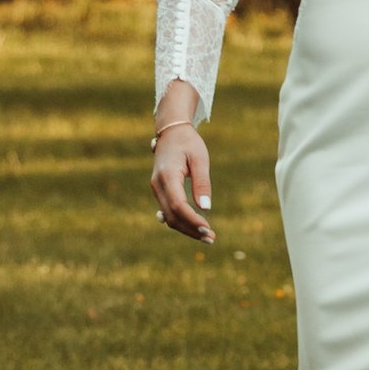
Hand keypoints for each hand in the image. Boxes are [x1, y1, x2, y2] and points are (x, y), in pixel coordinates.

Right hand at [151, 120, 212, 240]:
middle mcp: (158, 185)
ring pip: (168, 217)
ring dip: (186, 228)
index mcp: (167, 176)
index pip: (178, 205)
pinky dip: (180, 222)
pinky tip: (194, 229)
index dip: (192, 220)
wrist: (171, 131)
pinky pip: (168, 212)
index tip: (208, 229)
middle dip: (191, 229)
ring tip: (207, 236)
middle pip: (172, 216)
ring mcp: (156, 189)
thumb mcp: (200, 158)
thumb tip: (206, 208)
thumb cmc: (188, 142)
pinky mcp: (160, 191)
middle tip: (211, 238)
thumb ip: (202, 183)